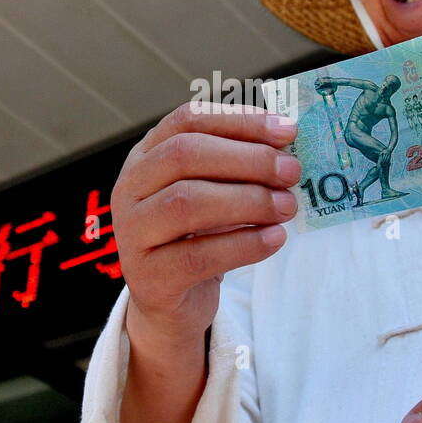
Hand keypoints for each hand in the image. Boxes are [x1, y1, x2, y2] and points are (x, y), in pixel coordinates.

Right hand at [110, 102, 299, 342]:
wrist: (172, 302)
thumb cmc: (196, 236)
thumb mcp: (211, 192)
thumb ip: (237, 167)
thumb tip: (288, 148)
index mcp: (145, 156)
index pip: (187, 120)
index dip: (238, 120)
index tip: (287, 130)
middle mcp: (130, 188)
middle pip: (185, 156)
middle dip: (247, 159)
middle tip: (291, 171)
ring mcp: (133, 233)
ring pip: (188, 202)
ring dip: (248, 200)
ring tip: (287, 206)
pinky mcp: (149, 276)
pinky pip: (198, 256)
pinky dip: (244, 244)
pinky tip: (275, 239)